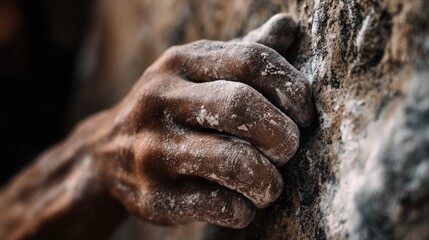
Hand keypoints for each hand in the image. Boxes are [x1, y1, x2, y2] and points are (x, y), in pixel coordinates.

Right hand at [100, 13, 314, 227]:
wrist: (106, 152)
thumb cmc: (170, 107)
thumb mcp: (196, 70)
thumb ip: (243, 51)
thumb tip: (287, 25)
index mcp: (180, 63)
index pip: (251, 60)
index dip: (291, 87)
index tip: (304, 114)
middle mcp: (161, 100)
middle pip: (241, 107)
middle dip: (282, 135)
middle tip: (286, 150)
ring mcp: (153, 150)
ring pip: (232, 162)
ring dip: (267, 180)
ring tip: (269, 184)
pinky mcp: (154, 195)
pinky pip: (218, 205)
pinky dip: (244, 209)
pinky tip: (243, 203)